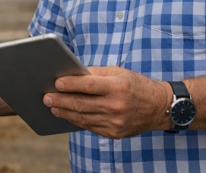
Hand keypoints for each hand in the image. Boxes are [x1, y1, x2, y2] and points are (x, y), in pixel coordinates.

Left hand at [43, 67, 171, 138]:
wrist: (159, 106)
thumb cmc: (136, 85)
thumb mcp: (119, 72)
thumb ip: (96, 73)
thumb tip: (72, 74)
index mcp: (118, 86)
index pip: (88, 85)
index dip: (70, 84)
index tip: (56, 82)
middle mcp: (117, 106)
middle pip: (82, 104)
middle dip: (61, 100)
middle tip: (46, 97)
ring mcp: (116, 122)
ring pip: (83, 118)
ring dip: (65, 112)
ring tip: (52, 107)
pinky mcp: (115, 133)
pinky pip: (91, 127)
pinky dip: (77, 121)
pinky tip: (67, 115)